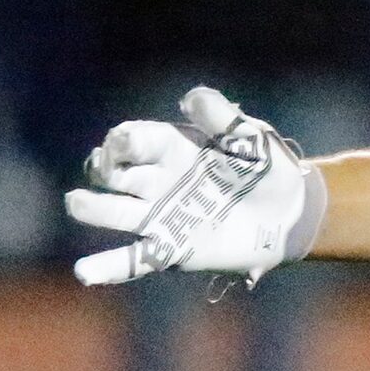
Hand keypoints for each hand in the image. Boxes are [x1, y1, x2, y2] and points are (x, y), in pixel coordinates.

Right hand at [67, 87, 325, 287]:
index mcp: (172, 150)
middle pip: (112, 173)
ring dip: (91, 207)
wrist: (292, 213)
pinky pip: (133, 260)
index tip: (125, 140)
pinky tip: (84, 272)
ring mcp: (159, 217)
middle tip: (107, 166)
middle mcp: (157, 182)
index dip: (124, 139)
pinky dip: (107, 267)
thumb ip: (222, 117)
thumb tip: (189, 99)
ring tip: (77, 202)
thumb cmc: (268, 170)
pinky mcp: (171, 249)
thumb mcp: (250, 137)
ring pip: (112, 211)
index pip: (134, 140)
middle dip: (103, 167)